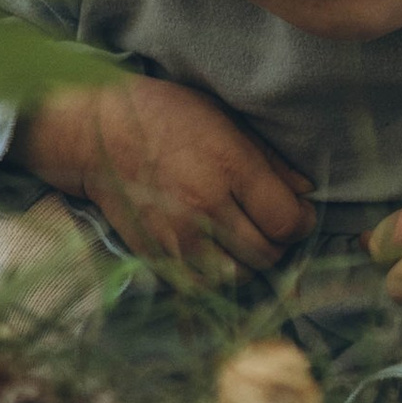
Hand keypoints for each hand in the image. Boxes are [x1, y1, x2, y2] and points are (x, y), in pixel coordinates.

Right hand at [17, 76, 312, 277]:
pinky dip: (216, 278)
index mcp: (229, 166)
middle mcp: (205, 204)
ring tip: (242, 242)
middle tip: (268, 228)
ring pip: (238, 277)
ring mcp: (177, 234)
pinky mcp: (155, 254)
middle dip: (277, 244)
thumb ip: (270, 160)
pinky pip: (202, 286)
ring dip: (248, 265)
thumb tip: (307, 193)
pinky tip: (214, 255)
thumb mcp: (225, 120)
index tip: (294, 214)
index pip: (287, 221)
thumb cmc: (164, 116)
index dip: (300, 223)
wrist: (94, 132)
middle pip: (267, 254)